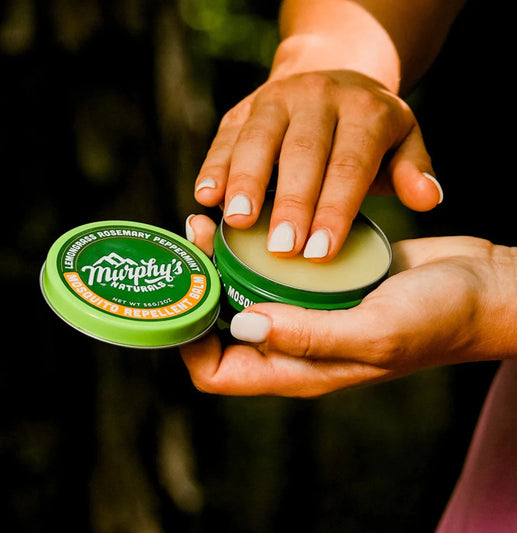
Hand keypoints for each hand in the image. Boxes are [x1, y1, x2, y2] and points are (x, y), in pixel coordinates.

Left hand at [181, 215, 516, 396]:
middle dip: (198, 288)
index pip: (217, 372)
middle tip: (194, 239)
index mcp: (299, 369)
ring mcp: (305, 311)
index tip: (185, 291)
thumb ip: (310, 336)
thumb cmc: (439, 318)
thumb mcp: (376, 332)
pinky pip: (270, 271)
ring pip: (241, 293)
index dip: (190, 340)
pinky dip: (252, 250)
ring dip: (221, 263)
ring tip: (211, 221)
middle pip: (221, 327)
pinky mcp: (319, 283)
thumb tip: (245, 325)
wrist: (481, 286)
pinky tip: (250, 221)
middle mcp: (294, 343)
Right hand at [194, 70, 442, 260]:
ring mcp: (276, 99)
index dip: (334, 209)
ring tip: (236, 223)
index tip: (320, 254)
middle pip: (302, 153)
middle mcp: (318, 97)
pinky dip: (214, 166)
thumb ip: (414, 169)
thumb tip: (428, 199)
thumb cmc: (367, 127)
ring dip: (244, 182)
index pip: (349, 164)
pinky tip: (205, 196)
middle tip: (281, 249)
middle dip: (290, 203)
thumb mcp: (403, 140)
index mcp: (364, 110)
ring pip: (257, 139)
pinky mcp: (244, 108)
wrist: (330, 75)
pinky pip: (225, 136)